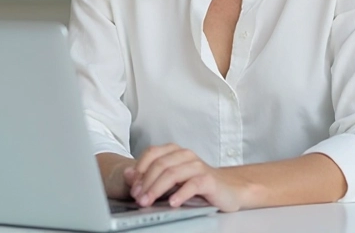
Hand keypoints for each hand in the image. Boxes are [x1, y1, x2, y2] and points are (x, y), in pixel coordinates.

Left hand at [125, 144, 253, 211]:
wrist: (228, 189)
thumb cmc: (196, 184)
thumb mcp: (170, 180)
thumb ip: (149, 176)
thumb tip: (127, 174)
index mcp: (175, 152)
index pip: (152, 153)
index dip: (139, 169)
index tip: (132, 187)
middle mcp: (186, 155)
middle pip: (160, 165)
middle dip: (145, 182)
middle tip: (138, 198)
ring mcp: (198, 166)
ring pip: (173, 173)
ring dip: (157, 189)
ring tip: (148, 202)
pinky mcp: (208, 179)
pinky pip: (192, 185)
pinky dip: (180, 194)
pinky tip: (172, 203)